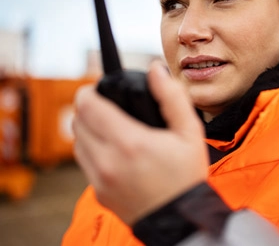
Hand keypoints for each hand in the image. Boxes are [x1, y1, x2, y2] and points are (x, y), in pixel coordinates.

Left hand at [72, 61, 207, 224]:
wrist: (181, 219)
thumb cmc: (187, 175)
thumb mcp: (190, 132)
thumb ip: (171, 96)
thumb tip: (155, 69)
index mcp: (129, 143)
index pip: (88, 106)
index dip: (88, 91)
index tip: (96, 88)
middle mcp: (107, 162)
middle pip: (77, 122)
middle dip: (87, 108)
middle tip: (105, 106)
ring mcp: (100, 180)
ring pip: (77, 143)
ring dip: (86, 129)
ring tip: (107, 126)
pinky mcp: (99, 193)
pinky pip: (84, 163)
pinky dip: (91, 150)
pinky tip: (111, 150)